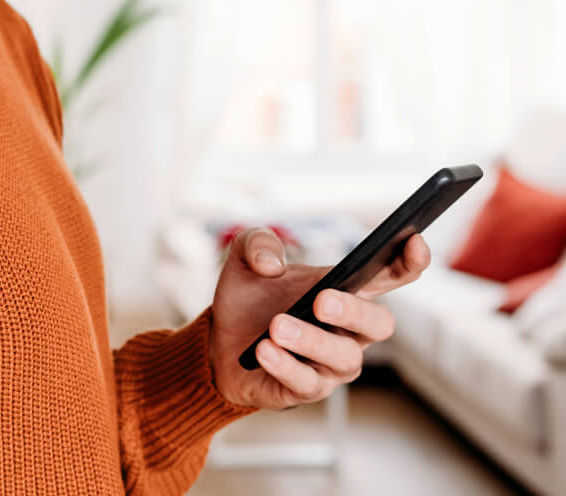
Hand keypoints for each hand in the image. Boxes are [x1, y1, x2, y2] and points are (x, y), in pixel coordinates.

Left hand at [208, 226, 430, 409]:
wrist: (217, 339)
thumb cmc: (248, 296)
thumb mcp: (244, 257)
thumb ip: (257, 243)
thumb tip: (271, 263)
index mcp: (343, 289)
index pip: (390, 276)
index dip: (409, 261)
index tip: (414, 241)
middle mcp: (348, 331)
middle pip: (379, 324)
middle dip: (355, 311)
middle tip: (322, 301)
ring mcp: (330, 364)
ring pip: (345, 358)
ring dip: (311, 341)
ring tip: (277, 326)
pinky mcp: (305, 390)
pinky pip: (307, 384)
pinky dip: (285, 365)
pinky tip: (265, 350)